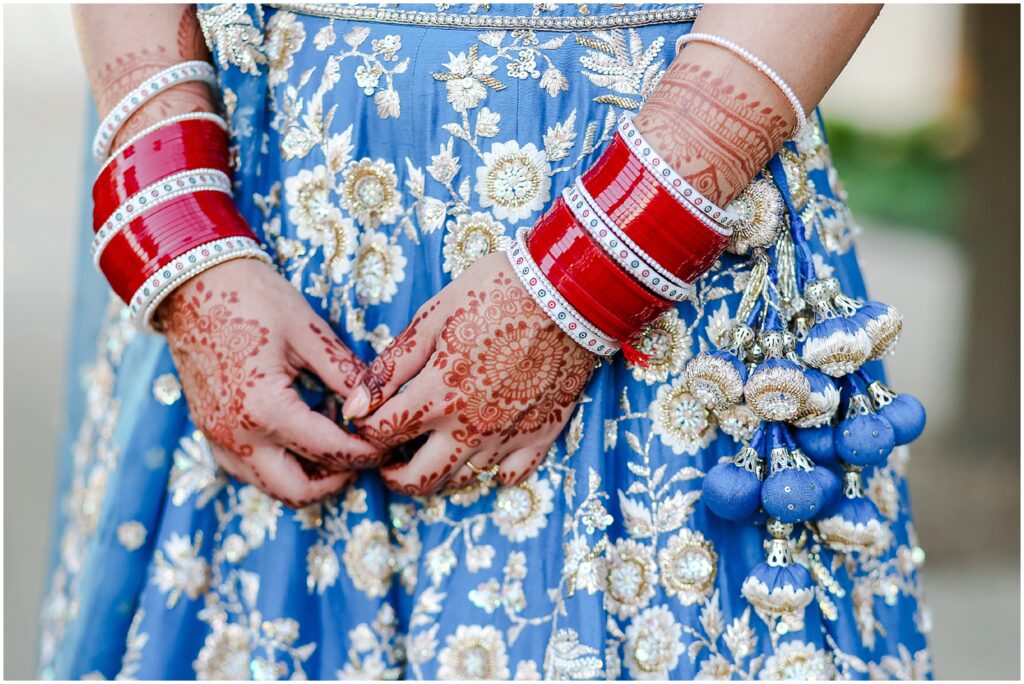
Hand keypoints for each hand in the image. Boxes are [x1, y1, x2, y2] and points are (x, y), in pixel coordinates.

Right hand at [159, 258, 382, 507]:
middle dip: (338, 479)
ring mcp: (217, 437)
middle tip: (365, 452)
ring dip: (308, 475)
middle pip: (298, 492)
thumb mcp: (309, 331)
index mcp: (266, 409)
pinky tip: (302, 431)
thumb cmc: (252, 297)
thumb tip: (376, 405)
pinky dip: (280, 464)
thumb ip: (346, 375)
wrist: (191, 282)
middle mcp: (237, 435)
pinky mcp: (209, 431)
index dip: (367, 452)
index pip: (330, 452)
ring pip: (270, 486)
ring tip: (335, 438)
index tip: (389, 442)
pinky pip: (248, 469)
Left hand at [343, 251, 596, 494]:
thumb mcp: (432, 317)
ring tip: (432, 451)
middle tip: (389, 461)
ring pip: (462, 481)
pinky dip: (492, 471)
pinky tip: (484, 450)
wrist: (568, 292)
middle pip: (419, 480)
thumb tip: (353, 406)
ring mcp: (508, 436)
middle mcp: (470, 426)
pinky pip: (510, 475)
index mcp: (438, 394)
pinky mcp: (542, 435)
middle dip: (393, 476)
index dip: (365, 430)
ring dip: (439, 474)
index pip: (383, 434)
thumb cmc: (495, 292)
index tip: (366, 421)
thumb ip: (390, 366)